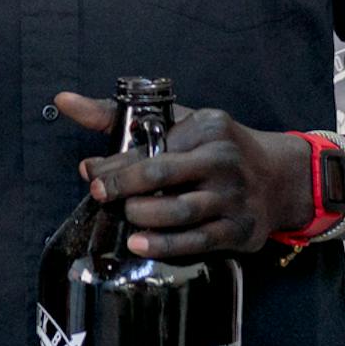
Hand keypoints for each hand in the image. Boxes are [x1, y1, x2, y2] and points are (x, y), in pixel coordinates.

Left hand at [56, 92, 311, 256]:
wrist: (279, 179)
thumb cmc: (217, 149)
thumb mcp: (179, 122)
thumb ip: (118, 115)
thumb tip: (65, 100)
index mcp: (208, 128)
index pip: (152, 145)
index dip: (115, 163)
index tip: (92, 174)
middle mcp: (222, 160)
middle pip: (162, 175)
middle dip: (124, 187)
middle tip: (103, 195)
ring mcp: (233, 196)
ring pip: (178, 212)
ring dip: (143, 217)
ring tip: (125, 218)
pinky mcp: (238, 229)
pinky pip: (195, 241)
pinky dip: (164, 244)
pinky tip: (139, 243)